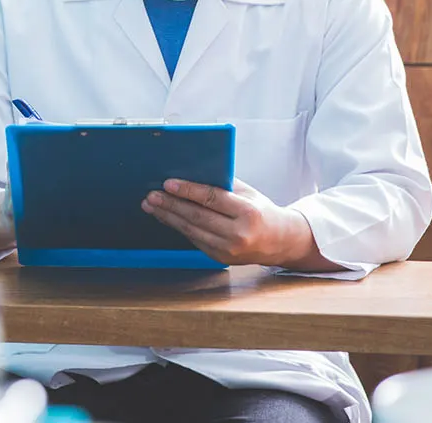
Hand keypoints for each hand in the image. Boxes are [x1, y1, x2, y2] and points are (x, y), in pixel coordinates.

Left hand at [140, 178, 333, 269]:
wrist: (280, 241)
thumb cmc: (261, 211)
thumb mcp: (249, 193)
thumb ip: (224, 184)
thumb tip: (191, 172)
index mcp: (248, 213)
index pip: (212, 199)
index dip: (188, 191)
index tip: (168, 183)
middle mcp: (238, 234)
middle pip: (197, 216)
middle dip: (171, 205)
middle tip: (151, 195)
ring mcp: (228, 250)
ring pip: (191, 230)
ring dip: (168, 217)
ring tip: (151, 206)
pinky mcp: (220, 258)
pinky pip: (194, 239)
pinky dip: (178, 227)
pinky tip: (166, 217)